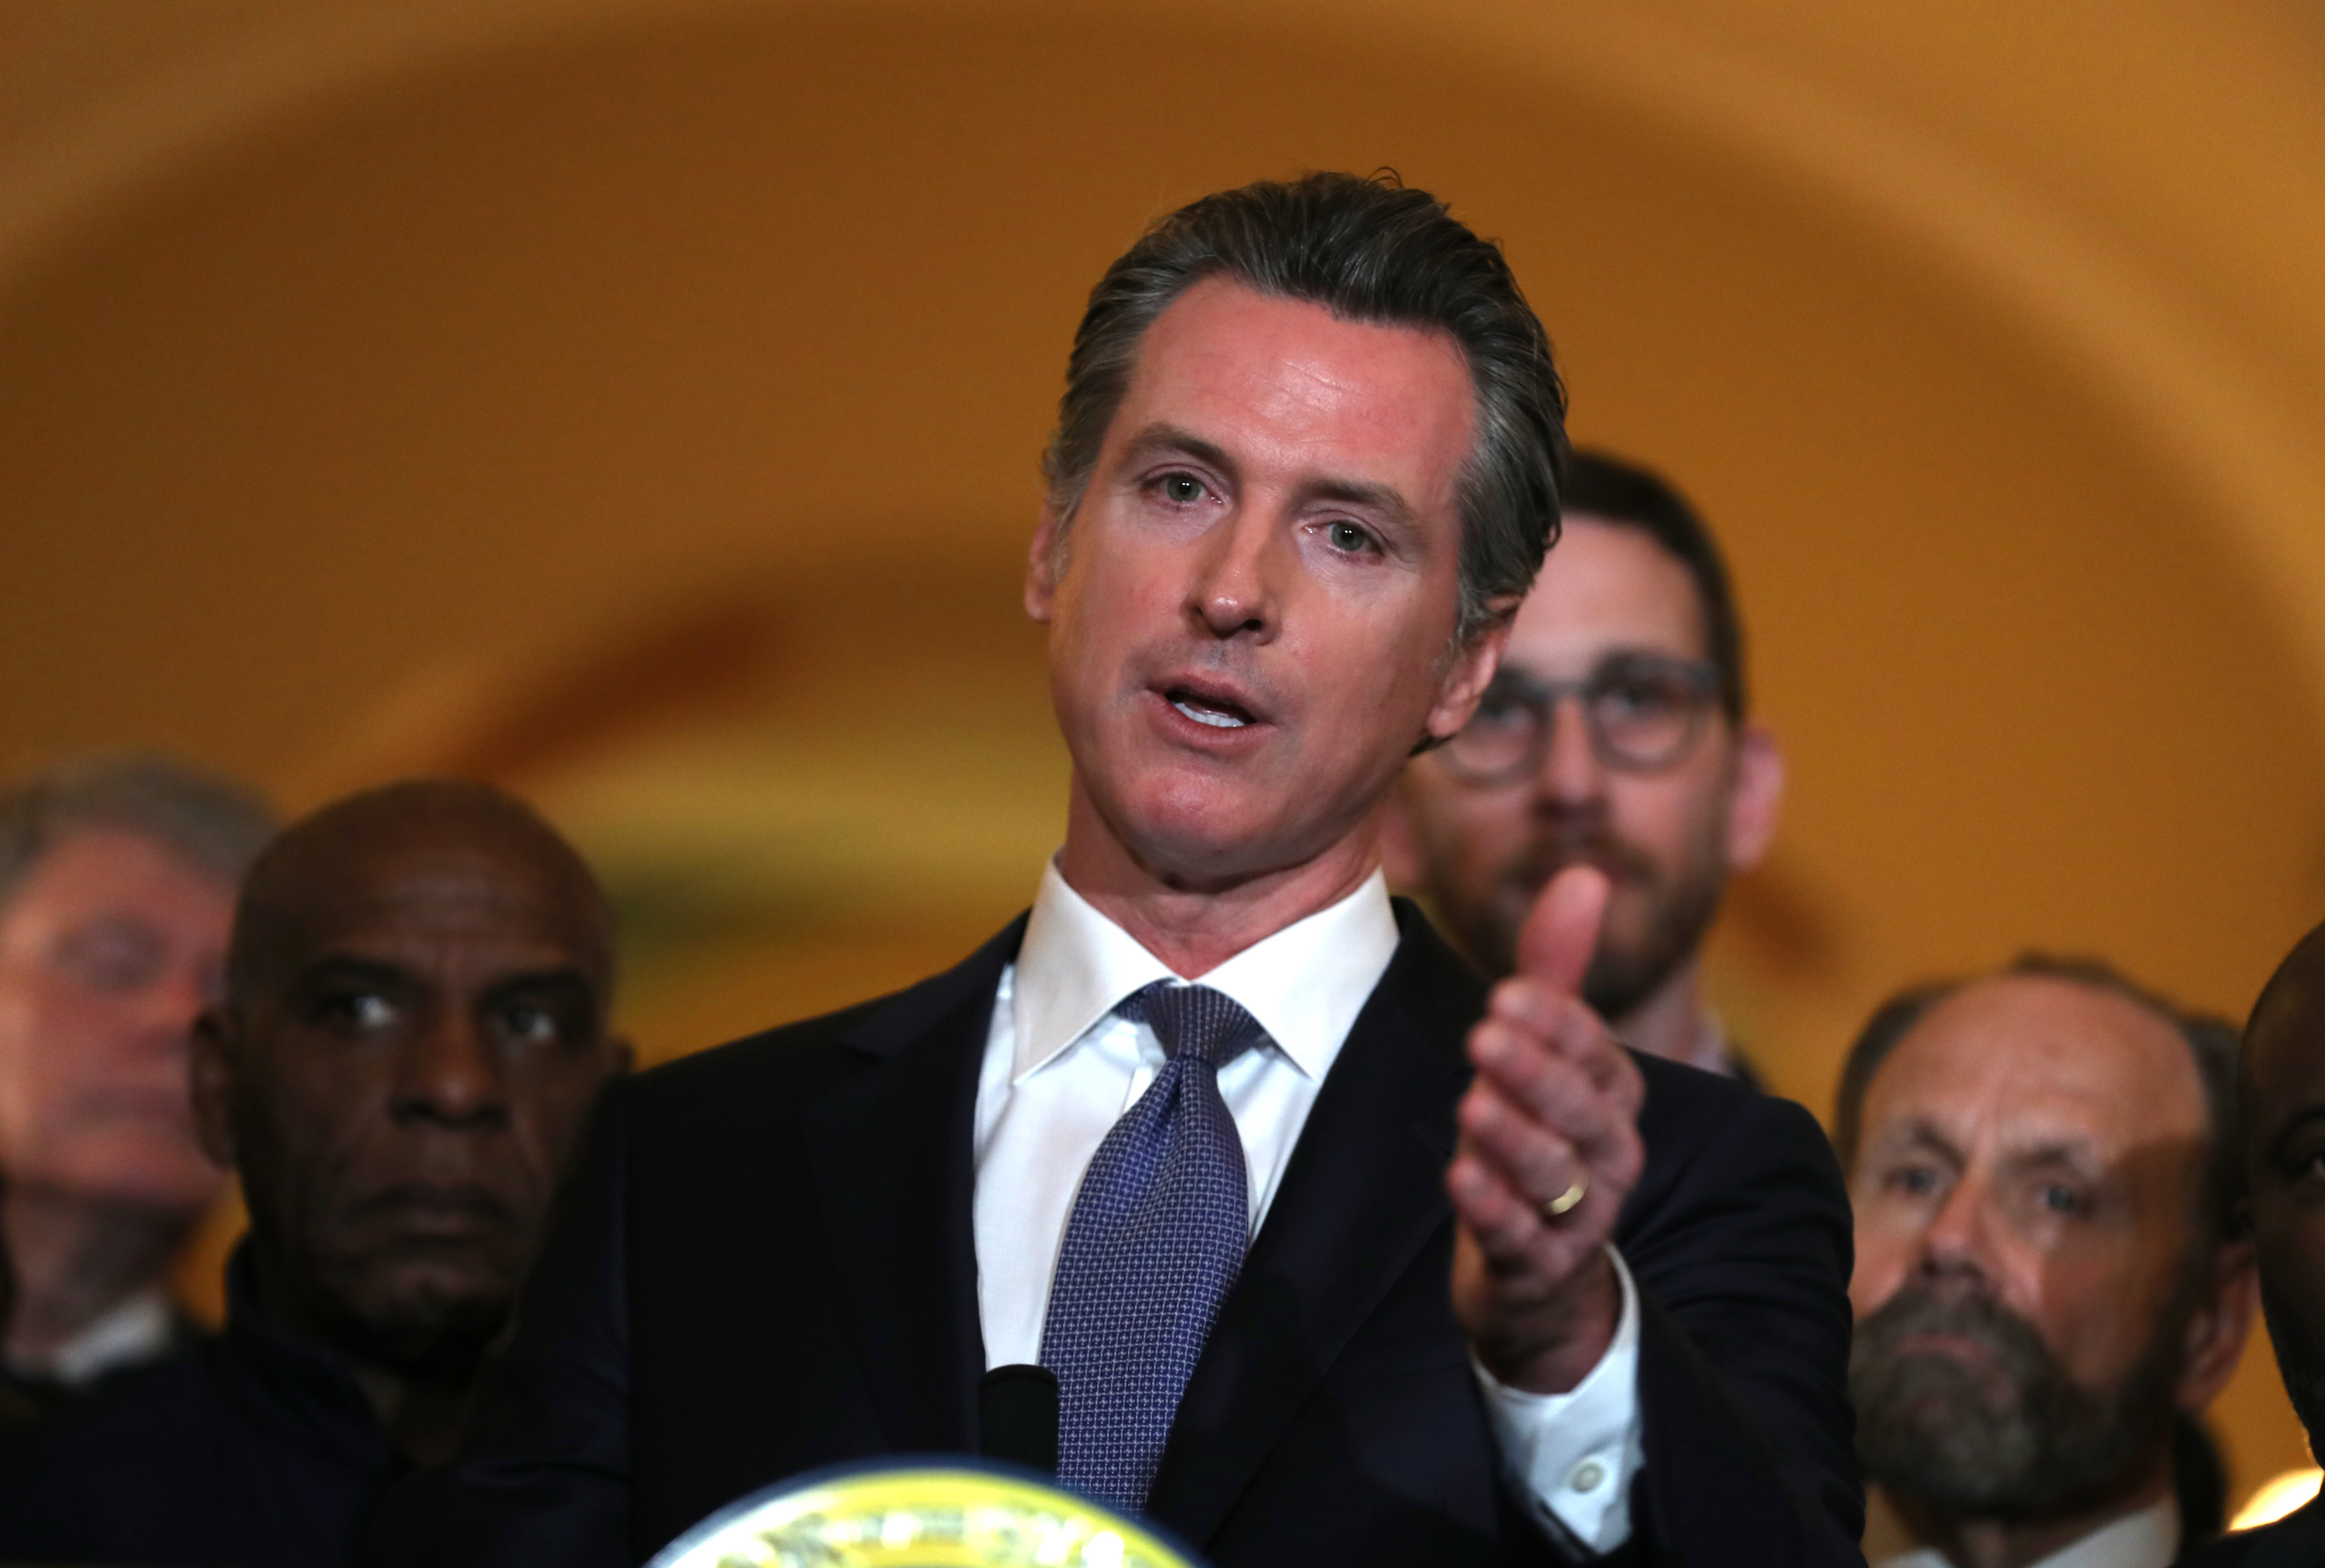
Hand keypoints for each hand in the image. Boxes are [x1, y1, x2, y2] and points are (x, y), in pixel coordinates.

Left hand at [1447, 865, 1645, 1393]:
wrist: (1541, 1274)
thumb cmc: (1541, 1141)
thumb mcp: (1548, 1056)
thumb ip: (1557, 972)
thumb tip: (1584, 874)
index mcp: (1614, 1097)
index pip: (1595, 1052)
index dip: (1555, 1024)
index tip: (1505, 993)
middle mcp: (1609, 1155)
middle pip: (1582, 1111)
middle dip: (1536, 1073)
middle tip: (1484, 1036)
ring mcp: (1578, 1216)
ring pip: (1554, 1174)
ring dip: (1513, 1139)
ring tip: (1471, 1107)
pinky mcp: (1538, 1266)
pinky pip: (1520, 1237)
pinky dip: (1491, 1208)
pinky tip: (1459, 1178)